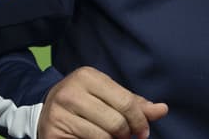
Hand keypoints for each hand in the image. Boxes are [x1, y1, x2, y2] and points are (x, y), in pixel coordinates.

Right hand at [39, 67, 167, 138]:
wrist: (46, 112)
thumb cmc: (85, 105)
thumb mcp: (108, 97)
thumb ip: (134, 103)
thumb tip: (162, 109)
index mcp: (88, 76)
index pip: (126, 102)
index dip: (140, 121)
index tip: (142, 132)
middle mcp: (72, 90)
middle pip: (117, 122)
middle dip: (126, 134)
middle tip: (124, 137)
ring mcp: (60, 110)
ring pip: (104, 136)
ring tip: (107, 137)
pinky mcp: (54, 129)